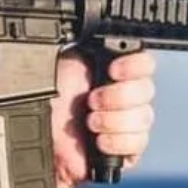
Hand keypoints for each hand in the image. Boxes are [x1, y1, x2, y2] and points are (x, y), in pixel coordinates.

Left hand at [50, 48, 156, 187]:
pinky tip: (99, 141)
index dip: (133, 66)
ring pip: (144, 117)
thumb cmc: (50, 101)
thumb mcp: (66, 65)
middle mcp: (126, 95)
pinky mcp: (126, 148)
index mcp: (115, 71)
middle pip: (146, 90)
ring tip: (91, 122)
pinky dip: (117, 141)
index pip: (144, 63)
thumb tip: (106, 39)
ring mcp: (128, 122)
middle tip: (92, 100)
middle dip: (118, 96)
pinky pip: (137, 142)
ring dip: (114, 120)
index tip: (113, 71)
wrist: (40, 137)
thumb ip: (91, 53)